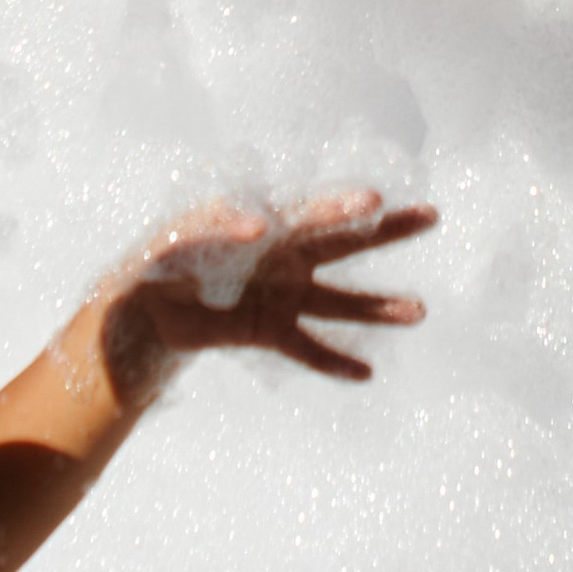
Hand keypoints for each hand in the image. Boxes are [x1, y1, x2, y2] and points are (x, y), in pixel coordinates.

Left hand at [103, 193, 436, 394]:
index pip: (312, 212)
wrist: (140, 306)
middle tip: (432, 216)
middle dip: (389, 229)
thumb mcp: (181, 237)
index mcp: (266, 223)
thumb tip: (259, 227)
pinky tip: (366, 372)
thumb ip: (218, 227)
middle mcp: (284, 255)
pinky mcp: (269, 330)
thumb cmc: (159, 257)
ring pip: (340, 301)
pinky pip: (308, 347)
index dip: (341, 205)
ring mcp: (282, 294)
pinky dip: (334, 360)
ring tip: (420, 311)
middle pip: (346, 242)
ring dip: (378, 306)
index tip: (373, 199)